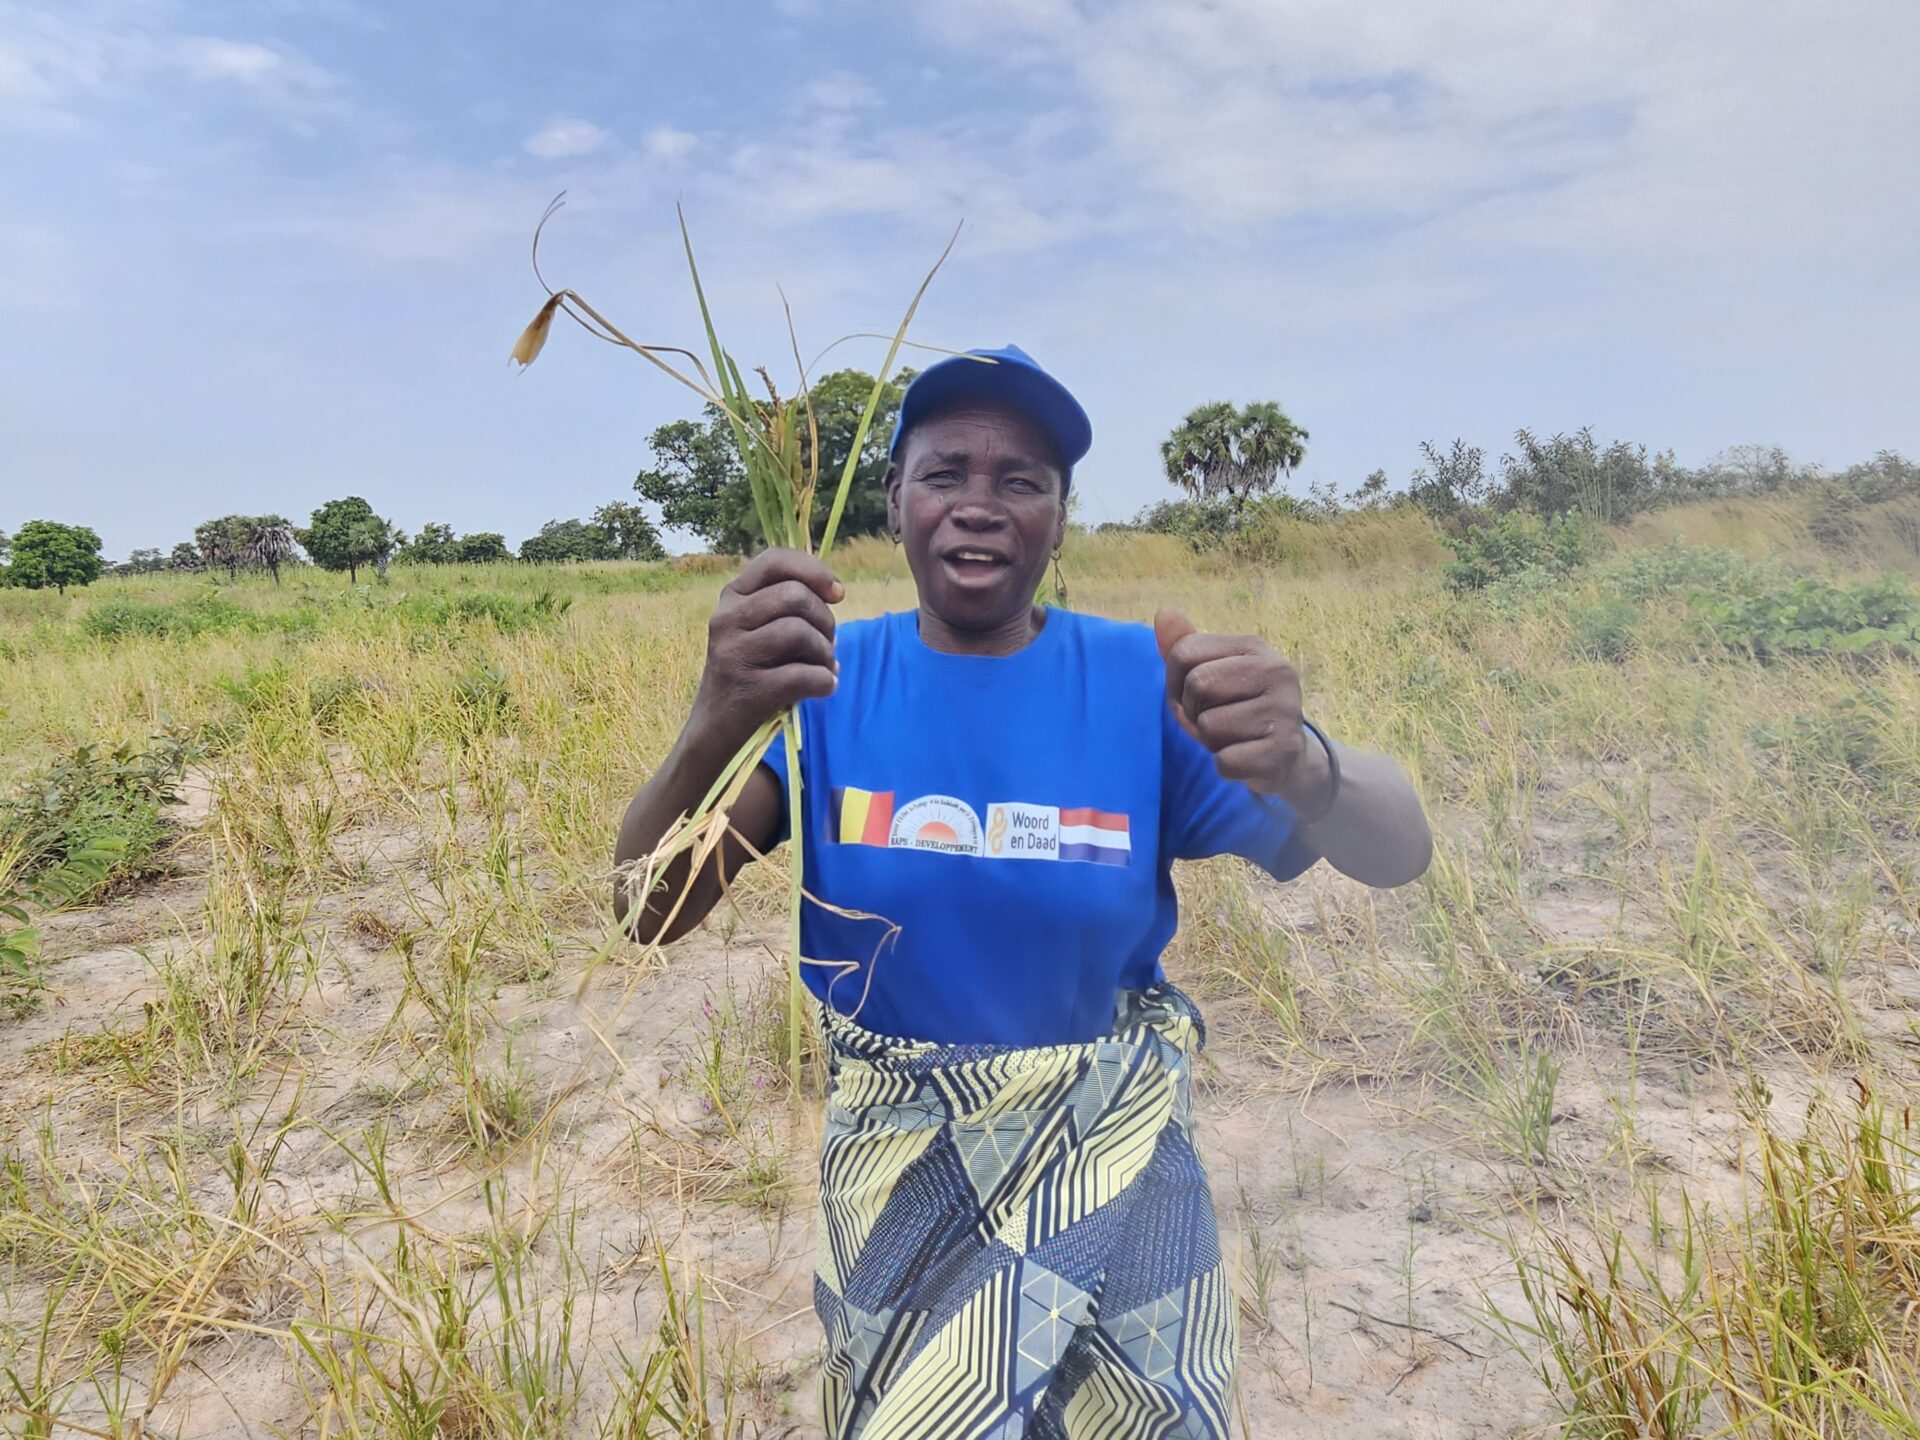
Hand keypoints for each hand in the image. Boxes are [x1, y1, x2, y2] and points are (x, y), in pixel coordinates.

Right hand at [693, 549, 842, 744]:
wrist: (716, 724)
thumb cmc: (751, 669)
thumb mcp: (756, 626)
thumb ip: (786, 604)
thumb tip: (835, 591)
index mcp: (732, 596)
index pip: (775, 561)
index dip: (814, 570)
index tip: (837, 593)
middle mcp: (727, 618)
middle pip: (795, 596)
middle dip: (825, 621)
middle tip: (827, 645)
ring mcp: (734, 654)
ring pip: (800, 632)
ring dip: (826, 653)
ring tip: (825, 667)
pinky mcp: (748, 689)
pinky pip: (805, 675)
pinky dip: (825, 681)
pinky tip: (825, 687)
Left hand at [1155, 607, 1331, 814]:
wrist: (1287, 757)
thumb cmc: (1238, 712)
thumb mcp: (1212, 674)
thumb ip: (1184, 646)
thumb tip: (1163, 611)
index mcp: (1254, 646)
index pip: (1183, 653)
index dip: (1175, 683)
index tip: (1195, 697)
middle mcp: (1276, 670)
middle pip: (1196, 686)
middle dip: (1194, 712)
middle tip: (1219, 720)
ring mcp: (1284, 710)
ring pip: (1208, 726)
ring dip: (1211, 741)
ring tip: (1237, 737)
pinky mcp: (1283, 749)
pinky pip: (1224, 760)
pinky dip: (1226, 766)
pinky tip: (1247, 757)